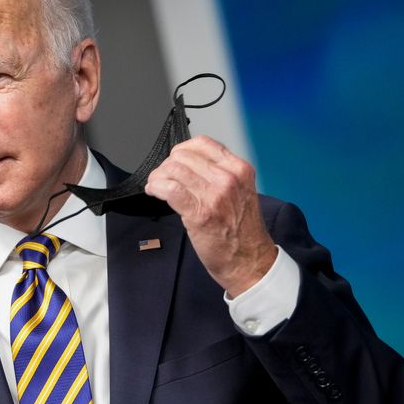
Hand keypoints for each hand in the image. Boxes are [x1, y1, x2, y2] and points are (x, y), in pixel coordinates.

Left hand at [144, 136, 277, 296]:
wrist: (248, 260)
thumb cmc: (242, 231)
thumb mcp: (240, 192)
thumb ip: (220, 174)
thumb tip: (189, 164)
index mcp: (239, 169)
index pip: (203, 143)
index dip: (182, 150)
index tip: (175, 161)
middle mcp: (228, 178)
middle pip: (184, 156)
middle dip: (167, 165)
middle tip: (163, 177)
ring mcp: (214, 195)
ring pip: (173, 170)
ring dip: (158, 177)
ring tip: (156, 185)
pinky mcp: (199, 212)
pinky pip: (169, 189)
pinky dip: (156, 187)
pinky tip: (154, 191)